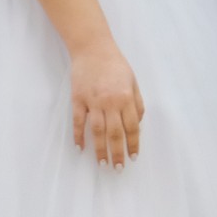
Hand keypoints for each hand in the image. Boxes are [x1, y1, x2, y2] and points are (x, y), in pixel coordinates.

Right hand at [70, 39, 143, 167]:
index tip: (133, 156)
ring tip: (102, 163)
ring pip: (97, 131)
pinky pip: (78, 122)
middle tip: (118, 168)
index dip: (133, 144)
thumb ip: (137, 103)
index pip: (132, 127)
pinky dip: (78, 136)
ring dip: (100, 149)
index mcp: (126, 97)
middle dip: (118, 153)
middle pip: (115, 133)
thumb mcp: (133, 81)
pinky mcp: (78, 99)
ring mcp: (92, 101)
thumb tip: (138, 124)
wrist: (92, 48)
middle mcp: (110, 101)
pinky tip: (80, 148)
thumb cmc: (115, 64)